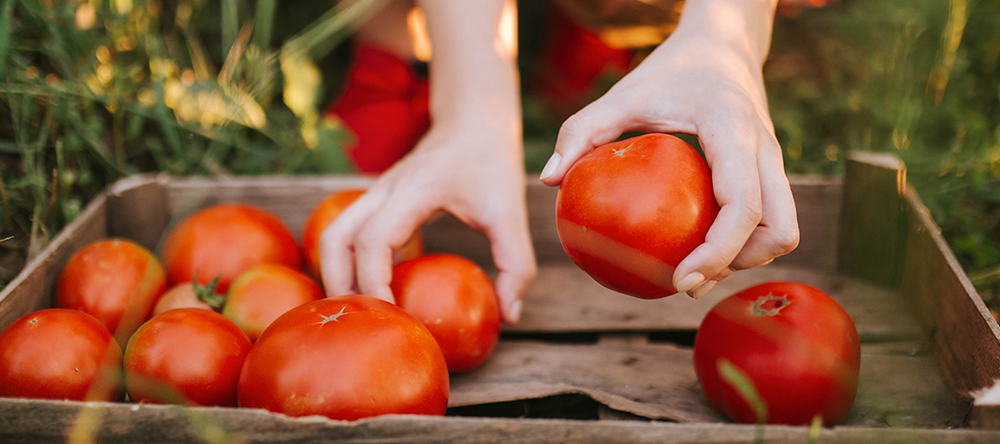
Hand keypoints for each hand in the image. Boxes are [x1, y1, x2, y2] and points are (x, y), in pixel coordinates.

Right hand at [319, 118, 536, 323]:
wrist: (474, 121)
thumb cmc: (492, 164)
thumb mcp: (511, 212)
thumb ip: (516, 264)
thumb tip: (509, 315)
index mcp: (415, 189)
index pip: (374, 240)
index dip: (374, 282)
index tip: (391, 315)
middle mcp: (386, 189)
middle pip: (336, 238)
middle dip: (340, 284)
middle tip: (362, 322)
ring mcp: (376, 192)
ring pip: (332, 235)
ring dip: (335, 274)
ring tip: (358, 311)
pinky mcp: (378, 199)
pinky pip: (347, 232)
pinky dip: (347, 263)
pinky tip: (369, 290)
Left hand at [540, 0, 797, 298]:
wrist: (723, 41)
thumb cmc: (670, 69)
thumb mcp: (624, 93)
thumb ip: (584, 130)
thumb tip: (548, 179)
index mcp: (735, 133)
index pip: (743, 206)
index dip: (718, 253)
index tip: (681, 279)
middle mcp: (766, 152)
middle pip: (779, 230)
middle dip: (738, 266)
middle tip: (687, 281)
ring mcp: (774, 163)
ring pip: (781, 229)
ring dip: (744, 258)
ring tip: (693, 268)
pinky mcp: (769, 170)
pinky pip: (767, 218)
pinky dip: (740, 241)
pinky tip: (696, 246)